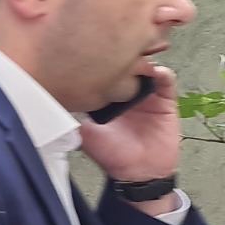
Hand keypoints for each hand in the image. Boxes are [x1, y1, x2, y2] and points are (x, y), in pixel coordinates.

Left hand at [80, 64, 181, 183]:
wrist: (139, 172)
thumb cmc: (112, 156)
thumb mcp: (85, 132)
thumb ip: (76, 114)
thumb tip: (58, 99)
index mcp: (106, 99)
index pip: (104, 74)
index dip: (100, 64)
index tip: (96, 55)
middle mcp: (125, 94)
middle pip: (125, 67)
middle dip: (122, 58)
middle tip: (119, 53)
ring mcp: (145, 96)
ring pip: (146, 69)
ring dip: (142, 62)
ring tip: (137, 61)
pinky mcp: (165, 101)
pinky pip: (166, 82)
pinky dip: (162, 74)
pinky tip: (156, 73)